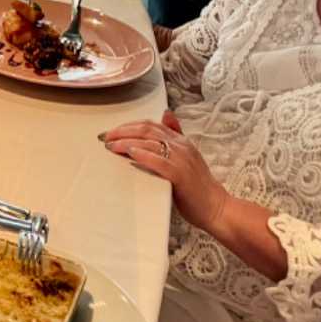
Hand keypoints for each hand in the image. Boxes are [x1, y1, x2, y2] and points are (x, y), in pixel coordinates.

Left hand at [101, 112, 228, 231]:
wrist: (216, 207)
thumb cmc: (197, 186)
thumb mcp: (187, 156)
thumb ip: (175, 136)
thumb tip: (166, 114)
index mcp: (181, 141)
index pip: (150, 125)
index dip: (128, 126)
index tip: (110, 132)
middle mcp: (181, 146)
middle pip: (146, 130)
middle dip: (122, 131)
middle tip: (104, 138)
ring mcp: (181, 159)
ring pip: (150, 142)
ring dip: (126, 142)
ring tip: (110, 146)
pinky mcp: (180, 175)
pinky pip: (159, 161)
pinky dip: (143, 155)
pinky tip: (130, 153)